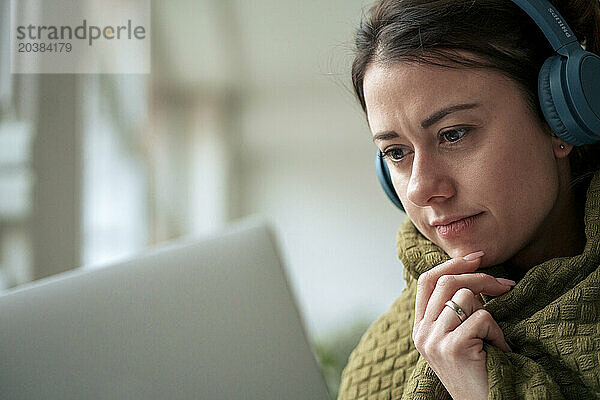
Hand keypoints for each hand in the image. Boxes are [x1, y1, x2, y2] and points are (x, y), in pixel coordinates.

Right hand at [412, 251, 513, 399]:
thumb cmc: (479, 373)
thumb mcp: (458, 337)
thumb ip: (453, 311)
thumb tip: (472, 272)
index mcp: (420, 328)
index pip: (427, 281)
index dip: (452, 264)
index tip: (477, 257)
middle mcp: (421, 333)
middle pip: (446, 282)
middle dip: (480, 278)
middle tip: (506, 286)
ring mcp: (434, 340)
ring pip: (465, 297)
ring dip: (490, 314)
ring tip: (493, 338)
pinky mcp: (453, 347)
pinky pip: (482, 317)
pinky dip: (498, 332)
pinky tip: (498, 350)